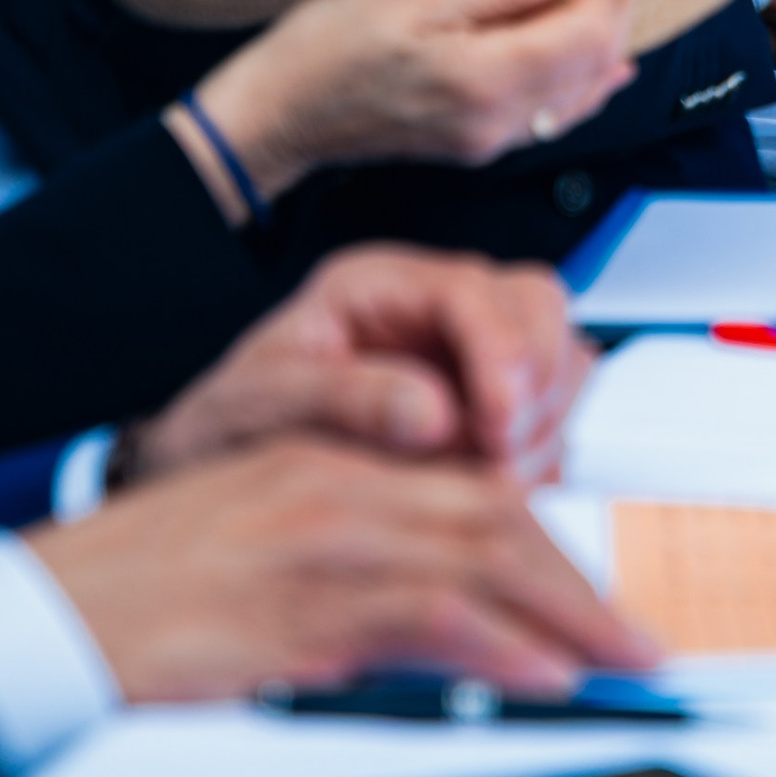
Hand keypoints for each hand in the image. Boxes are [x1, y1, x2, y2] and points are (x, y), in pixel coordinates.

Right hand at [30, 440, 653, 703]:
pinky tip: (541, 672)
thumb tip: (454, 640)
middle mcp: (342, 487)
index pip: (474, 493)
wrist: (53, 608)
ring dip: (566, 612)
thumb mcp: (272, 566)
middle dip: (584, 580)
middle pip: (498, 516)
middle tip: (642, 638)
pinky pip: (422, 609)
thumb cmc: (152, 594)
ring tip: (621, 659)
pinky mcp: (298, 599)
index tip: (608, 596)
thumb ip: (361, 582)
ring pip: (480, 551)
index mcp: (336, 467)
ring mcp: (322, 538)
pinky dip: (495, 641)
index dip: (556, 543)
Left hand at [131, 248, 590, 489]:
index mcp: (374, 287)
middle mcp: (433, 308)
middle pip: (537, 306)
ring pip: (558, 359)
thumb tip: (433, 412)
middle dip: (534, 386)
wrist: (217, 475)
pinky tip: (493, 490)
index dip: (501, 352)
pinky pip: (552, 414)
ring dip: (543, 425)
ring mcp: (468, 355)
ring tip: (491, 483)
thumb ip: (342, 399)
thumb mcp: (259, 408)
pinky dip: (540, 454)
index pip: (474, 290)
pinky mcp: (487, 407)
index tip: (497, 425)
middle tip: (502, 459)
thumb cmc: (229, 431)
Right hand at [190, 0, 638, 188]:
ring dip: (604, 43)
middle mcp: (498, 120)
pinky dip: (583, 80)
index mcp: (485, 80)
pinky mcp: (477, 144)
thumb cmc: (325, 52)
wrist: (277, 116)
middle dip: (618, 9)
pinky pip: (553, 115)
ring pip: (581, 94)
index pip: (588, 33)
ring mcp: (489, 140)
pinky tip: (600, 61)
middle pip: (596, 64)